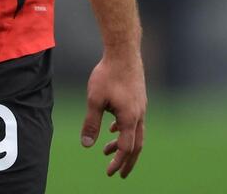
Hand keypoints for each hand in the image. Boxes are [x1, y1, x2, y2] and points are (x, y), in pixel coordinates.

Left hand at [81, 51, 146, 178]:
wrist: (124, 51)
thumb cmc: (108, 74)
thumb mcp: (94, 100)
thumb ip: (91, 123)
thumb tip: (86, 145)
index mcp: (129, 118)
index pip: (126, 148)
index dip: (118, 162)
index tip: (110, 172)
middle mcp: (139, 115)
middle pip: (136, 145)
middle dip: (127, 161)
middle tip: (119, 174)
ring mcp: (140, 106)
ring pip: (135, 132)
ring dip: (123, 144)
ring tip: (106, 151)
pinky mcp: (138, 99)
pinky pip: (133, 120)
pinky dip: (123, 129)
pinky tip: (112, 128)